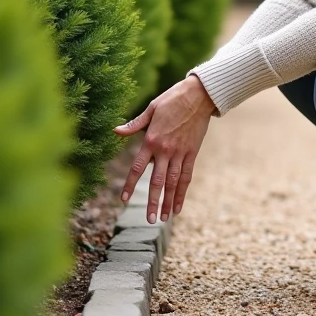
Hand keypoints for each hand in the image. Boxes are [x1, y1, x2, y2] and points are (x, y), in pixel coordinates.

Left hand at [114, 74, 216, 222]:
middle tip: (149, 220)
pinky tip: (178, 206)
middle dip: (152, 202)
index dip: (130, 185)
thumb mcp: (151, 109)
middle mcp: (165, 150)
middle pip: (157, 181)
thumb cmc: (172, 99)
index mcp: (151, 140)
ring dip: (167, 201)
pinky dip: (182, 192)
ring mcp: (180, 153)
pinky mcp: (192, 153)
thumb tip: (116, 131)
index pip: (137, 167)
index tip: (124, 200)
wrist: (199, 95)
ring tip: (163, 218)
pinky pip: (186, 176)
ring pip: (173, 182)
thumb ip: (135, 124)